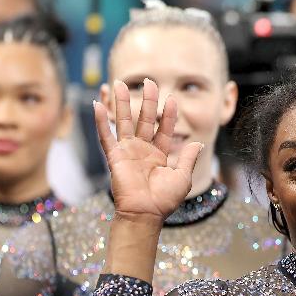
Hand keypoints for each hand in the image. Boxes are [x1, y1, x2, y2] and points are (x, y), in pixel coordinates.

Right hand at [94, 79, 201, 221]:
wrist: (145, 214)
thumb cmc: (164, 200)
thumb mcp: (183, 177)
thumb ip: (189, 158)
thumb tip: (199, 143)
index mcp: (159, 155)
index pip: (164, 129)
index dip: (168, 115)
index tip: (172, 99)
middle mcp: (142, 150)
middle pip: (144, 120)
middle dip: (147, 101)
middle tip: (149, 81)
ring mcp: (127, 152)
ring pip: (124, 122)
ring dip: (121, 102)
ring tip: (118, 83)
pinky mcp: (114, 157)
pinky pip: (106, 136)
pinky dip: (101, 121)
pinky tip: (97, 104)